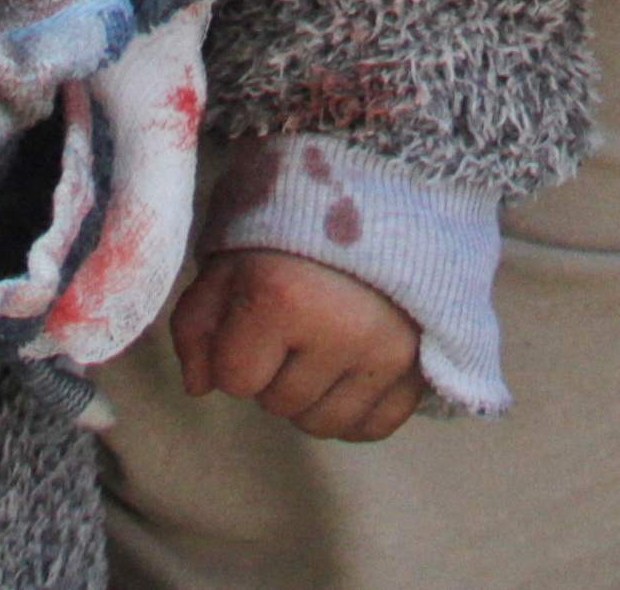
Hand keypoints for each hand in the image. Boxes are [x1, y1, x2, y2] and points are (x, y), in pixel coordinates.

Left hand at [171, 246, 426, 443]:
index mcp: (283, 296)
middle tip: (291, 322)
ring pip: (323, 424)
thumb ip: (198, 321)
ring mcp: (388, 353)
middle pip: (279, 404)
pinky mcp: (421, 367)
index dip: (233, 351)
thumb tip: (199, 387)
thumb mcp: (231, 257)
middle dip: (273, 371)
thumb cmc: (293, 224)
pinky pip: (373, 427)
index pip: (234, 380)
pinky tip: (348, 369)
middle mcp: (341, 331)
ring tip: (320, 341)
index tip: (253, 314)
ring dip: (310, 394)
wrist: (382, 191)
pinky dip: (354, 409)